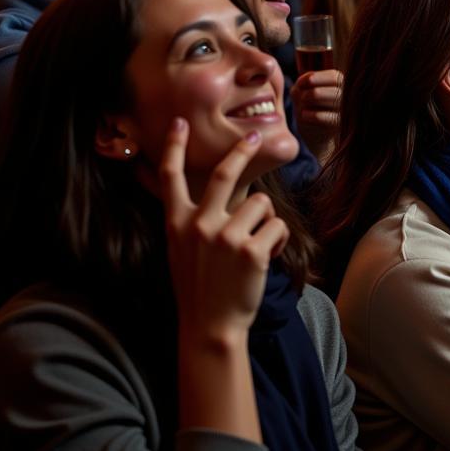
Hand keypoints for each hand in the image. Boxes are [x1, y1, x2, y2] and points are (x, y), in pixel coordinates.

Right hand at [161, 118, 289, 344]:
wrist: (210, 327)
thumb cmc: (200, 288)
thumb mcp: (182, 251)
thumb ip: (193, 221)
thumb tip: (218, 195)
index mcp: (177, 223)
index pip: (170, 178)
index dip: (175, 148)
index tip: (180, 123)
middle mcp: (198, 225)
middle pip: (223, 173)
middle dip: (240, 151)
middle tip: (254, 136)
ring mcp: (224, 236)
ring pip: (261, 203)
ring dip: (267, 219)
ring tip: (257, 244)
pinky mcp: (250, 249)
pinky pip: (277, 227)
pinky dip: (278, 240)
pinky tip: (266, 259)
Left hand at [291, 68, 342, 160]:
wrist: (316, 134)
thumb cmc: (311, 108)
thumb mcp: (305, 92)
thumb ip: (302, 83)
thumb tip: (300, 80)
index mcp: (342, 85)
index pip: (333, 76)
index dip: (315, 78)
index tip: (300, 83)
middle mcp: (347, 97)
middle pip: (331, 88)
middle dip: (311, 92)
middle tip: (302, 98)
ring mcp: (344, 112)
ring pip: (327, 100)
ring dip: (309, 103)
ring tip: (303, 107)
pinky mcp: (337, 126)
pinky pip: (322, 117)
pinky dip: (309, 115)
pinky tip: (304, 115)